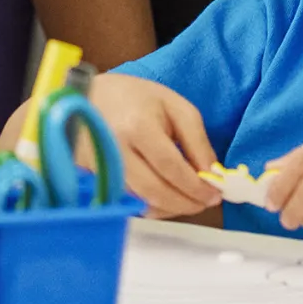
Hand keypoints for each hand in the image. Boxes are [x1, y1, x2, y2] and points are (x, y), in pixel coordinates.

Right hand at [86, 72, 221, 213]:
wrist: (87, 96)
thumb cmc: (136, 98)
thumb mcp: (175, 106)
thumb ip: (197, 141)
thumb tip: (211, 176)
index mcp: (138, 127)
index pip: (171, 167)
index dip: (195, 186)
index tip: (215, 195)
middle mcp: (116, 151)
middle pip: (155, 191)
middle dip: (186, 203)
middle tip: (205, 203)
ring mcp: (101, 168)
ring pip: (141, 201)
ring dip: (170, 208)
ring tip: (188, 200)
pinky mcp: (94, 180)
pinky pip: (129, 201)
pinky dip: (151, 205)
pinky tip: (165, 197)